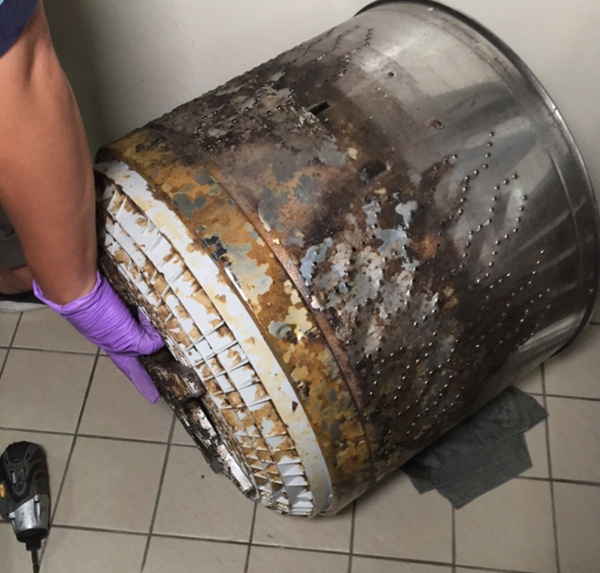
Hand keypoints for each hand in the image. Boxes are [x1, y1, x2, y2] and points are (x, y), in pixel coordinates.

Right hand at [33, 272, 164, 402]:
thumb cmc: (97, 316)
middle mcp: (117, 334)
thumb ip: (144, 343)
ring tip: (167, 330)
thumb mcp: (124, 338)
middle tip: (166, 359)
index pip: (134, 370)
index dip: (144, 383)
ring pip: (140, 326)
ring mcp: (117, 316)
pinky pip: (140, 306)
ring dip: (153, 328)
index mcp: (116, 347)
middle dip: (151, 353)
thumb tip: (157, 341)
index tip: (154, 397)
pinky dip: (149, 307)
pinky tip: (157, 304)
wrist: (81, 287)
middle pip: (138, 346)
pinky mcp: (119, 299)